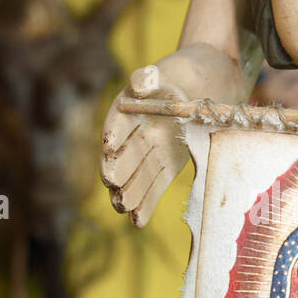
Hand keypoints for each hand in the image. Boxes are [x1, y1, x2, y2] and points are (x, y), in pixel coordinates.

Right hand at [100, 65, 191, 226]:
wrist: (188, 96)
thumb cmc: (168, 84)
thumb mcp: (158, 76)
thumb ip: (146, 78)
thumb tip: (139, 82)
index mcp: (124, 113)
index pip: (117, 125)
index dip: (114, 136)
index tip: (110, 147)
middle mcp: (131, 138)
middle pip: (123, 157)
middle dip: (118, 171)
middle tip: (113, 183)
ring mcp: (146, 157)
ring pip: (136, 178)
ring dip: (129, 194)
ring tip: (123, 208)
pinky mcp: (162, 171)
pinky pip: (152, 189)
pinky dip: (145, 205)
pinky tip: (137, 221)